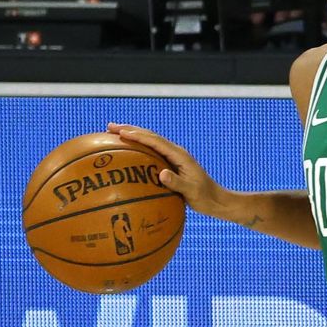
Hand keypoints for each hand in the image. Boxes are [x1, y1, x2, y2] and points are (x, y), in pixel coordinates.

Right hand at [106, 123, 222, 216]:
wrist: (215, 199)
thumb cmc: (204, 197)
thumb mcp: (191, 192)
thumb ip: (177, 183)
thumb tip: (162, 174)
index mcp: (180, 155)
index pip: (156, 141)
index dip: (138, 135)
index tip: (121, 132)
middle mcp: (176, 152)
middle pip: (151, 136)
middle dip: (130, 130)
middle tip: (110, 126)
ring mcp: (173, 157)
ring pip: (150, 142)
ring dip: (133, 136)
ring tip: (114, 134)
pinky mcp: (171, 164)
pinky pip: (152, 153)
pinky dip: (138, 149)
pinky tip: (127, 155)